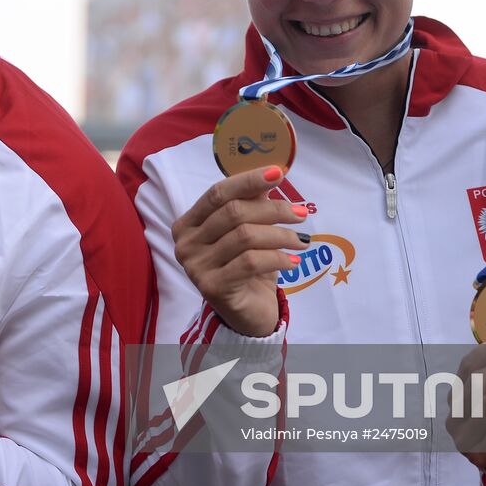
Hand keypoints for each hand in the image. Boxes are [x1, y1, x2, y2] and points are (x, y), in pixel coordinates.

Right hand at [172, 165, 305, 336]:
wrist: (246, 313)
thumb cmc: (246, 267)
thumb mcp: (248, 230)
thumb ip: (252, 203)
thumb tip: (271, 172)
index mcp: (188, 223)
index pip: (217, 193)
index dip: (248, 180)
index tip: (278, 173)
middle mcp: (185, 243)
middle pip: (233, 212)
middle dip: (273, 209)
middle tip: (301, 213)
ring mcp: (195, 266)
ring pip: (245, 236)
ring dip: (281, 235)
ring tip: (301, 240)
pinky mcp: (212, 287)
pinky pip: (251, 262)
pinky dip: (278, 257)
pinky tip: (293, 260)